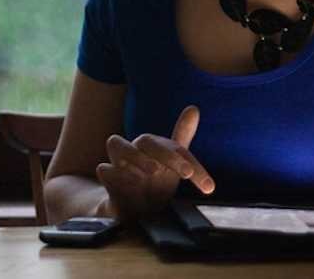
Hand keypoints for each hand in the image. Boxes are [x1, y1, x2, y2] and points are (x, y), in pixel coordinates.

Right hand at [95, 105, 213, 221]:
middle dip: (168, 155)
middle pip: (148, 141)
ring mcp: (119, 162)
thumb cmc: (155, 180)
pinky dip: (114, 173)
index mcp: (156, 146)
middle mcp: (137, 150)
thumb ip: (183, 137)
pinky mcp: (108, 178)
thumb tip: (193, 108)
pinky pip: (104, 169)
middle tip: (186, 172)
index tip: (209, 187)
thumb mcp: (174, 164)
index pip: (176, 147)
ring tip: (154, 170)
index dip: (194, 164)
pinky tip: (131, 181)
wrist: (129, 206)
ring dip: (136, 156)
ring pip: (116, 144)